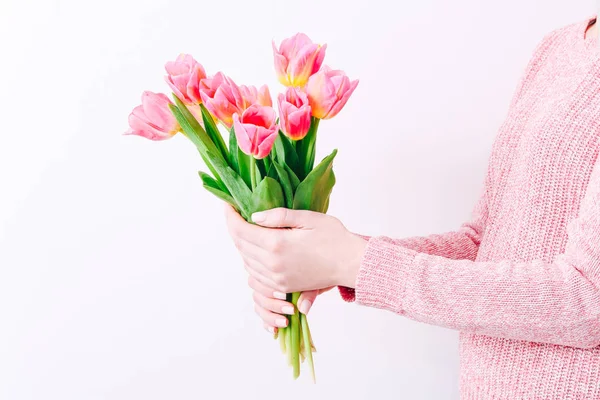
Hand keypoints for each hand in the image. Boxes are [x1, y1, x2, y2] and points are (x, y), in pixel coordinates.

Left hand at [224, 205, 366, 293]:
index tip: (227, 204)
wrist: (351, 264)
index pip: (240, 230)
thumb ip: (278, 216)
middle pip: (240, 246)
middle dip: (234, 228)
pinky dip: (251, 261)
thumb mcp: (307, 218)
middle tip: (235, 213)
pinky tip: (257, 250)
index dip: (230, 215)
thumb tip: (254, 216)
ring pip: (246, 261)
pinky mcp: (283, 287)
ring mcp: (276, 278)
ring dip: (242, 245)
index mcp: (276, 244)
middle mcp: (272, 264)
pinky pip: (256, 275)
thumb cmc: (334, 237)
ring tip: (245, 229)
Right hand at [246, 273, 331, 333]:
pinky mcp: (271, 309)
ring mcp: (266, 296)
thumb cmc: (313, 275)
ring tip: (285, 322)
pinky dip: (268, 324)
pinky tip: (276, 330)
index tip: (285, 296)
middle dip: (273, 305)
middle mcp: (265, 283)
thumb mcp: (313, 281)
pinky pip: (263, 318)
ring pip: (259, 308)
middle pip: (258, 296)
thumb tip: (303, 309)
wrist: (318, 277)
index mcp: (271, 271)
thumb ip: (308, 293)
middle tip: (291, 310)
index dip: (270, 290)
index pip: (260, 281)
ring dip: (271, 317)